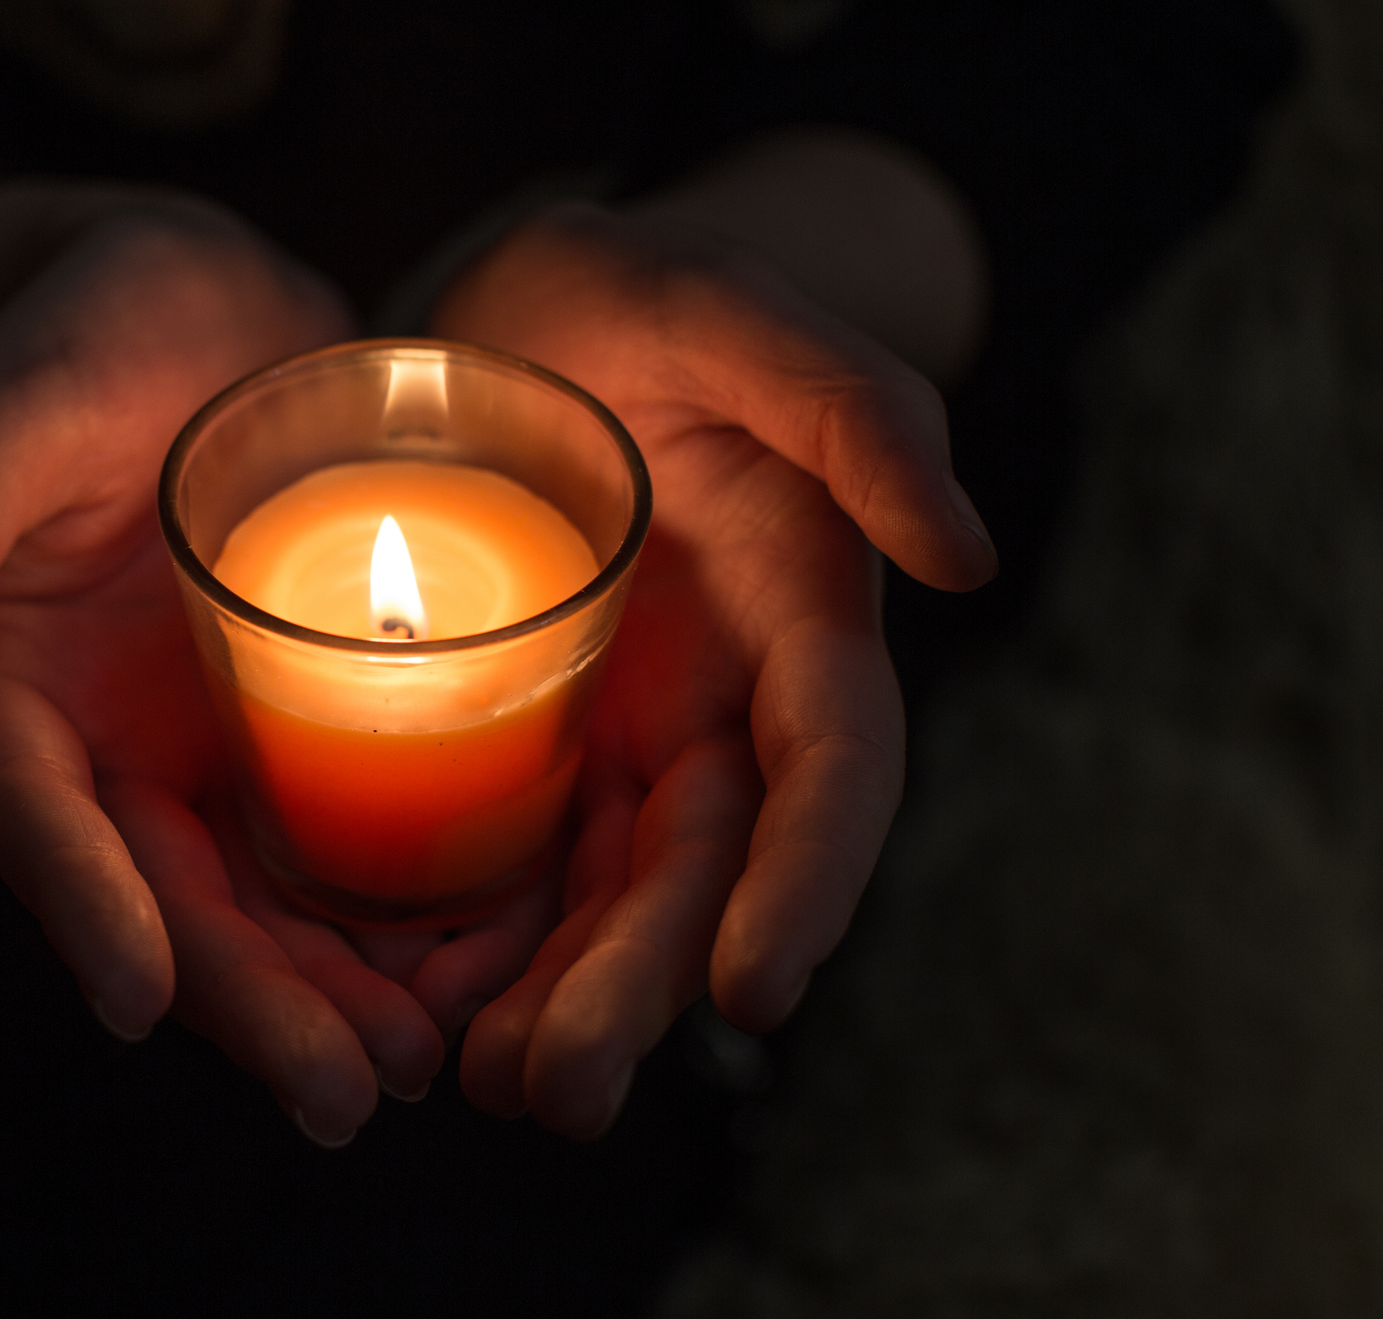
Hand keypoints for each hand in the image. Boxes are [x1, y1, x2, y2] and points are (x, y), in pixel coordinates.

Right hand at [0, 183, 508, 1145]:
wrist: (209, 299)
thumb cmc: (79, 326)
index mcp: (7, 690)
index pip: (39, 824)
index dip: (87, 915)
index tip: (146, 1008)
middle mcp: (106, 744)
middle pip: (169, 899)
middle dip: (250, 1002)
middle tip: (344, 1094)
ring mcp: (208, 743)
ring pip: (263, 899)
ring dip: (333, 991)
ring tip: (421, 1061)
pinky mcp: (302, 724)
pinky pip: (347, 833)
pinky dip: (401, 908)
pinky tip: (481, 961)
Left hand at [427, 198, 996, 1136]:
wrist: (528, 314)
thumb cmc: (644, 293)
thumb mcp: (730, 308)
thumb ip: (854, 405)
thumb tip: (969, 556)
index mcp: (799, 619)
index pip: (831, 773)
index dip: (807, 886)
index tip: (752, 993)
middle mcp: (719, 701)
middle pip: (702, 872)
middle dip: (638, 987)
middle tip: (556, 1090)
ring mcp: (621, 730)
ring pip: (608, 896)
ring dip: (556, 999)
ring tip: (480, 1084)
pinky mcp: (527, 739)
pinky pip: (515, 859)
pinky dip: (478, 940)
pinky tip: (413, 1002)